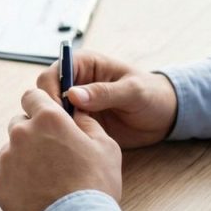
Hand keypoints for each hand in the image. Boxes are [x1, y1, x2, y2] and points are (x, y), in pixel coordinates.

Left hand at [0, 89, 122, 210]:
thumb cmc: (95, 187)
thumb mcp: (106, 147)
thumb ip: (88, 123)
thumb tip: (77, 113)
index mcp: (47, 119)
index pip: (32, 96)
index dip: (40, 104)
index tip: (47, 115)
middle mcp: (21, 134)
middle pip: (20, 122)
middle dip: (33, 132)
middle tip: (52, 152)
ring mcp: (7, 159)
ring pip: (12, 149)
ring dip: (25, 156)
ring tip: (47, 178)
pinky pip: (7, 174)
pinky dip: (18, 180)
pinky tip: (37, 192)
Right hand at [35, 50, 177, 148]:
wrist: (165, 117)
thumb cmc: (152, 95)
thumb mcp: (132, 92)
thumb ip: (104, 92)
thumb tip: (73, 95)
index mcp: (84, 64)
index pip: (54, 72)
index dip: (50, 90)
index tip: (55, 111)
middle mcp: (75, 82)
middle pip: (45, 93)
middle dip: (47, 110)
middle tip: (59, 128)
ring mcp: (75, 103)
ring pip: (49, 112)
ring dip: (52, 124)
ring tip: (63, 139)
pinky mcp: (79, 122)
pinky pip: (61, 127)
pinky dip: (61, 135)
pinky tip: (68, 145)